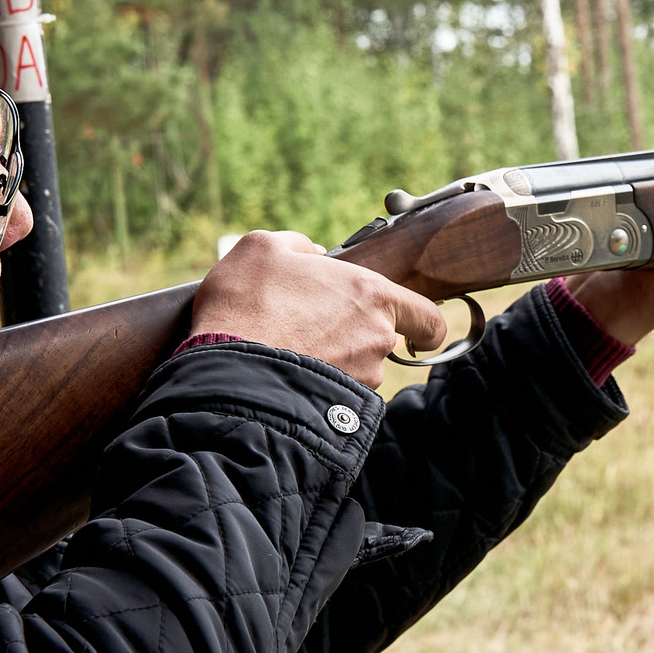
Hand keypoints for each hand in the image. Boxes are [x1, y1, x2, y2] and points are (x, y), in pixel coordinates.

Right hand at [190, 231, 446, 388]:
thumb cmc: (246, 303)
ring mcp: (360, 377)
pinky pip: (337, 393)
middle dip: (357, 336)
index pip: (427, 317)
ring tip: (289, 348)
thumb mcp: (264, 247)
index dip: (425, 326)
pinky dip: (319, 383)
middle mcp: (376, 338)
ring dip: (334, 360)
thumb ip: (299, 245)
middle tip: (316, 328)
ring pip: (359, 369)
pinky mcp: (339, 407)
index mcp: (371, 293)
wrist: (226, 370)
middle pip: (383, 341)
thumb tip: (312, 254)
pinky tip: (286, 372)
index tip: (418, 332)